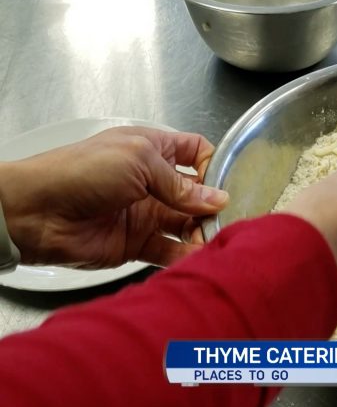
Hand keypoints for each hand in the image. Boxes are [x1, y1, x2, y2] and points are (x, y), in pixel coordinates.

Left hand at [0, 126, 228, 267]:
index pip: (197, 153)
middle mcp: (153, 182)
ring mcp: (146, 214)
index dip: (215, 165)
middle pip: (198, 194)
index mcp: (153, 150)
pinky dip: (186, 255)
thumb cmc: (79, 172)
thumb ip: (180, 184)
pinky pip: (170, 251)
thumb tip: (216, 198)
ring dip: (202, 232)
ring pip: (187, 224)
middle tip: (226, 216)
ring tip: (213, 238)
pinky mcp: (137, 244)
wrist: (36, 212)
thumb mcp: (138, 161)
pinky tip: (197, 256)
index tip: (229, 181)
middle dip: (214, 205)